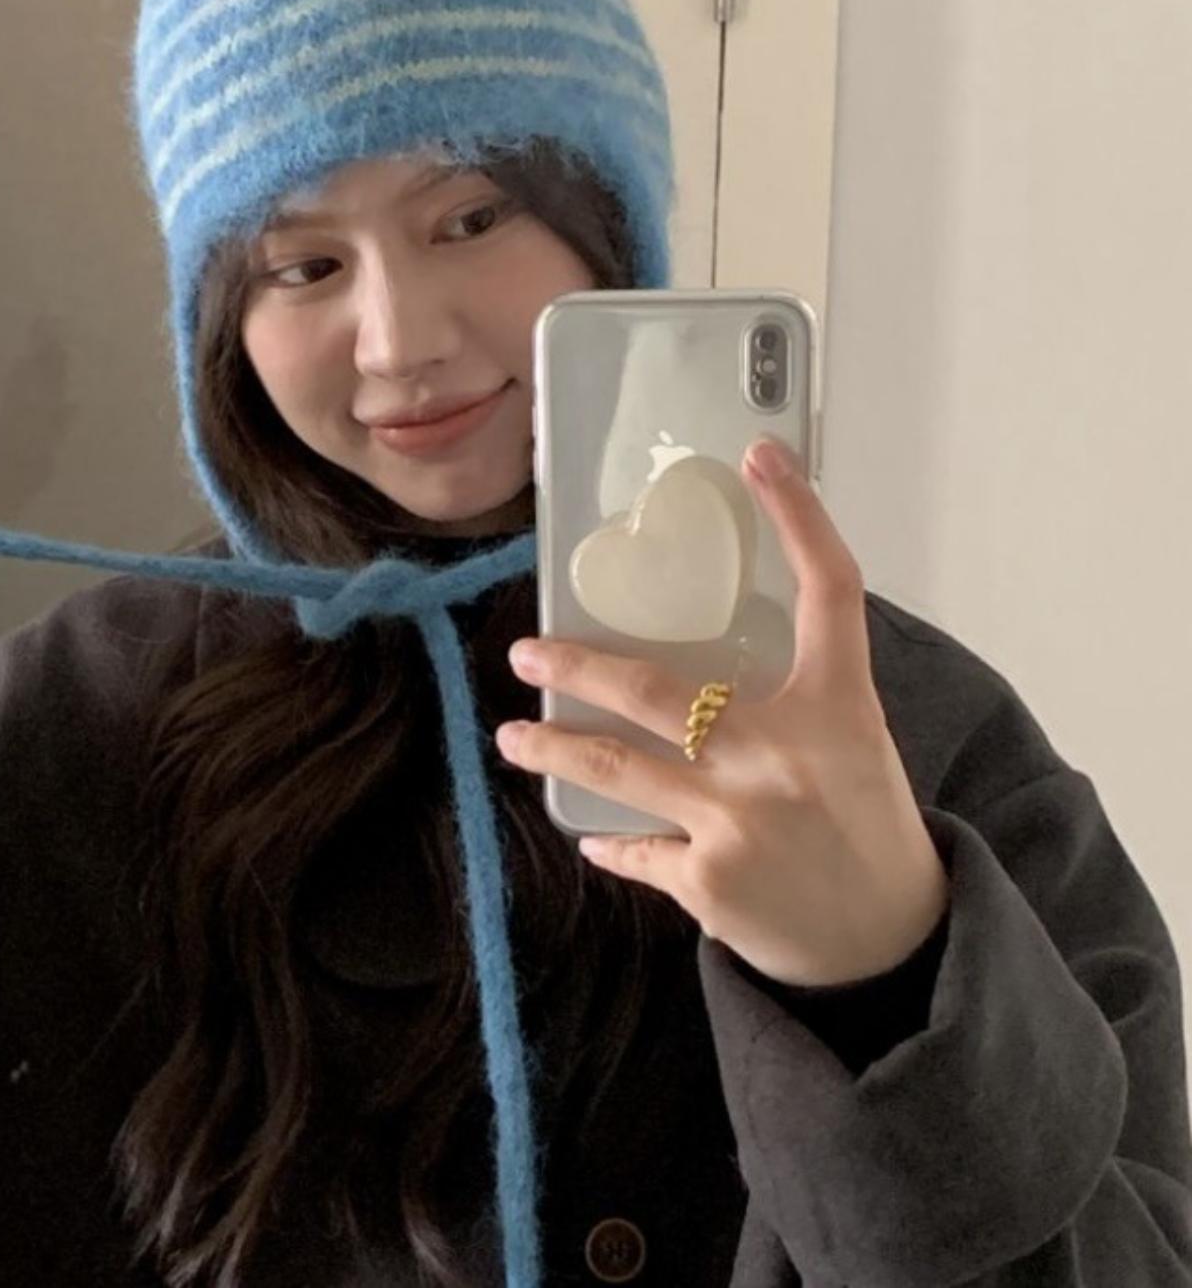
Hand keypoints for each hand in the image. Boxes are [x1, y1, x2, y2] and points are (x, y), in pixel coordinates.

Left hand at [497, 435, 948, 987]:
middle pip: (655, 689)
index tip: (762, 455)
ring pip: (613, 770)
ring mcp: (735, 821)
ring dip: (552, 750)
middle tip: (527, 654)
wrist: (891, 948)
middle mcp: (781, 754)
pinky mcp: (706, 883)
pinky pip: (633, 847)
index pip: (829, 589)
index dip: (800, 515)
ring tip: (513, 740)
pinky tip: (592, 833)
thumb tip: (705, 654)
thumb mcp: (851, 742)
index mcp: (836, 706)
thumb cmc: (867, 828)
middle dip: (577, 668)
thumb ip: (791, 695)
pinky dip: (610, 840)